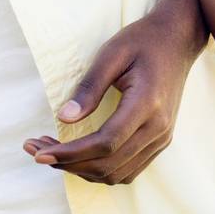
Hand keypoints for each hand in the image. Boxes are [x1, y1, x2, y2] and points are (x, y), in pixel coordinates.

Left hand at [20, 9, 202, 185]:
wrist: (177, 40)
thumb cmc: (143, 41)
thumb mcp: (111, 53)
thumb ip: (89, 87)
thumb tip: (63, 118)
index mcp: (147, 104)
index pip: (105, 143)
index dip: (70, 153)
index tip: (39, 152)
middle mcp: (158, 128)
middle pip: (108, 164)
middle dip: (68, 163)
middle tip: (36, 150)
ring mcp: (162, 137)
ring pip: (117, 174)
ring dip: (81, 170)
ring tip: (53, 152)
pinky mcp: (160, 140)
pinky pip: (128, 170)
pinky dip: (100, 170)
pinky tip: (79, 156)